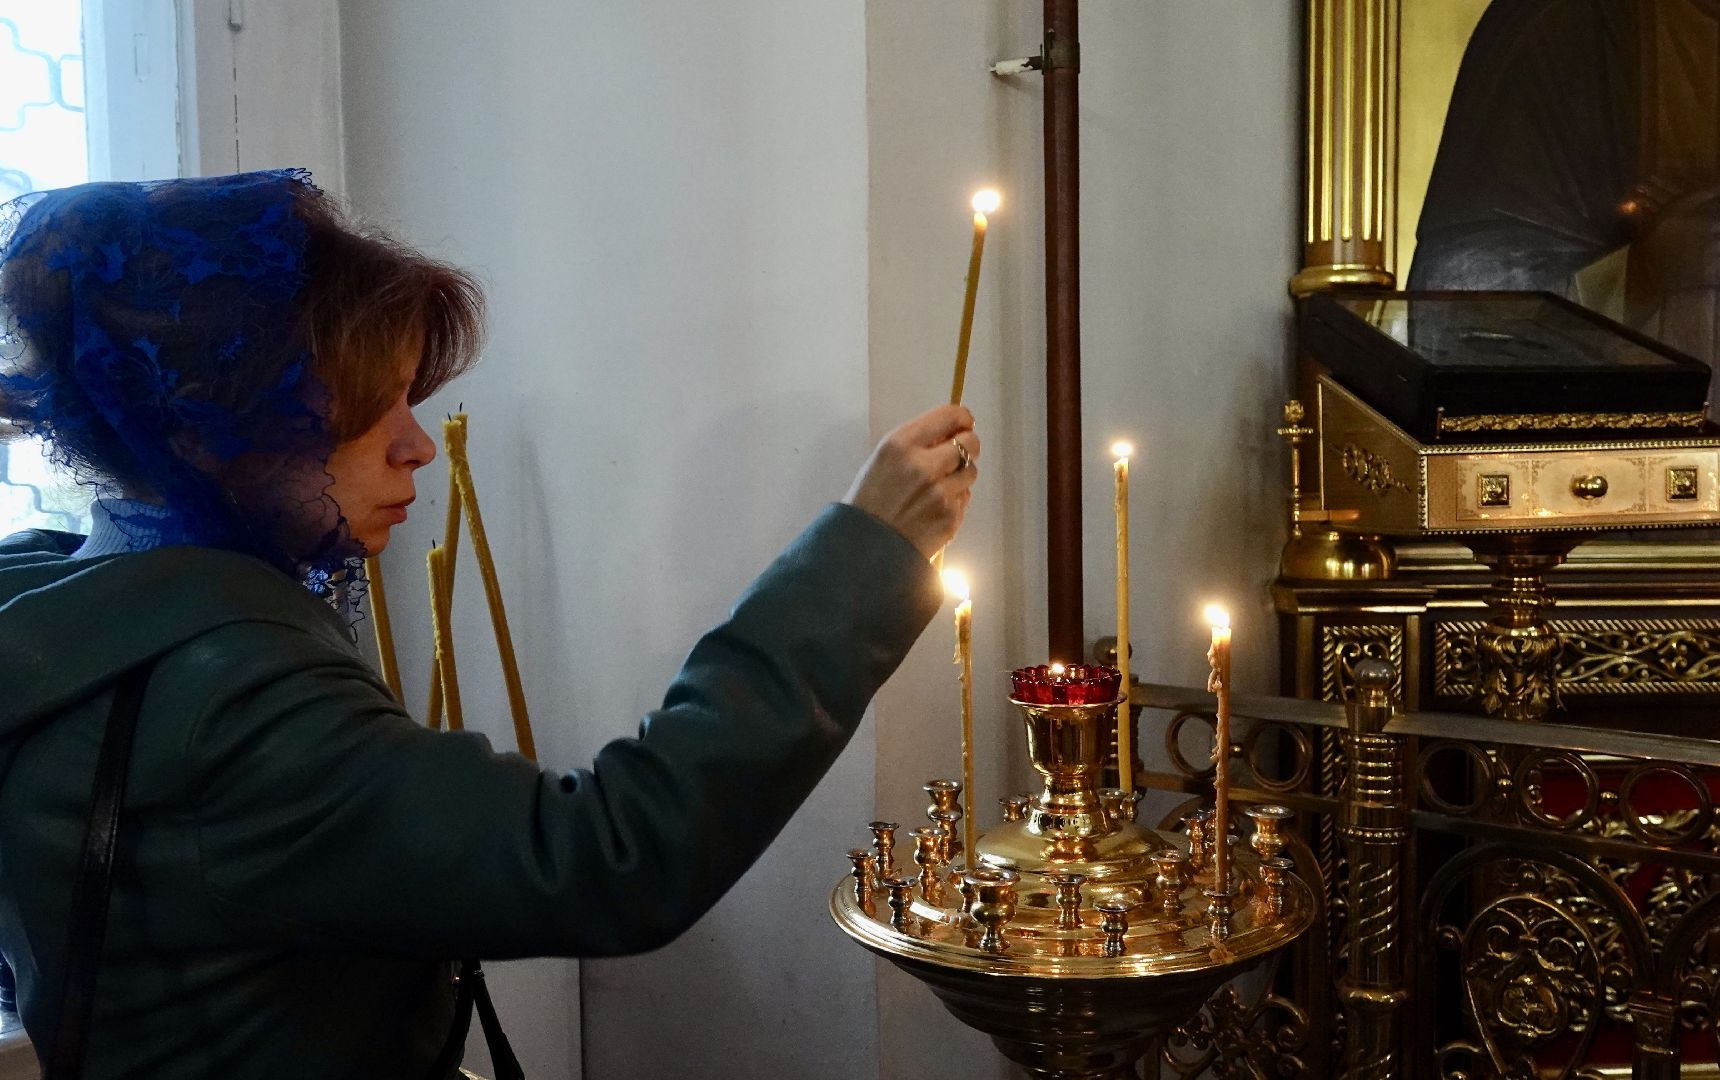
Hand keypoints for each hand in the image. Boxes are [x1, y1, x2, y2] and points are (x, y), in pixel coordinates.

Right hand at [844, 405, 979, 557]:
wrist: (865, 547)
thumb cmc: (869, 502)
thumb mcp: (883, 460)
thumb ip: (915, 443)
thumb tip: (950, 432)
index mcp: (901, 444)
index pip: (950, 416)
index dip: (962, 418)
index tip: (964, 422)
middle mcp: (924, 465)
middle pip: (970, 442)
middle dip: (968, 446)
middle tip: (958, 453)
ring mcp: (940, 493)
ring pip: (971, 471)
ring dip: (961, 474)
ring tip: (939, 486)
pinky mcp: (950, 517)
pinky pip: (965, 498)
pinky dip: (955, 500)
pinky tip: (934, 507)